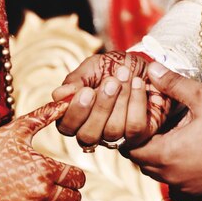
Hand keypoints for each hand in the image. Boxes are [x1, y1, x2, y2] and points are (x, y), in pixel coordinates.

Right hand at [0, 100, 85, 200]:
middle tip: (59, 184)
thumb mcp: (19, 128)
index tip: (68, 172)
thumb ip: (45, 116)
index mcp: (47, 169)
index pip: (78, 179)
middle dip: (70, 190)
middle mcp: (42, 192)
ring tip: (47, 196)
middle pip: (73, 198)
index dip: (76, 175)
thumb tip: (67, 102)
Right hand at [52, 51, 170, 147]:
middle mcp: (94, 131)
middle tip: (111, 82)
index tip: (87, 90)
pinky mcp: (139, 136)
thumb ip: (76, 81)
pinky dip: (137, 102)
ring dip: (120, 100)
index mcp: (77, 116)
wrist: (144, 64)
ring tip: (125, 76)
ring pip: (112, 131)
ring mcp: (116, 136)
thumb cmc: (113, 66)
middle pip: (87, 136)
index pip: (66, 127)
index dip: (75, 112)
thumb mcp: (93, 67)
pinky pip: (134, 128)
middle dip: (100, 108)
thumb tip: (58, 95)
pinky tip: (138, 83)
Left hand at [124, 63, 201, 195]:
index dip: (130, 131)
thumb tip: (151, 69)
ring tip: (167, 134)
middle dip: (140, 142)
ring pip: (154, 171)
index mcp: (166, 152)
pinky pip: (171, 180)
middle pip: (139, 160)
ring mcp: (182, 185)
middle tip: (151, 123)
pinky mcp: (194, 190)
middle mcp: (169, 174)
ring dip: (154, 155)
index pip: (129, 147)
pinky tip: (183, 149)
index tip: (140, 116)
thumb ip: (174, 84)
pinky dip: (170, 166)